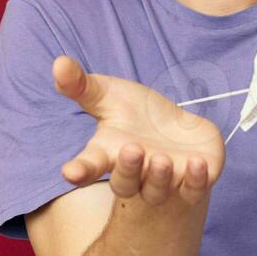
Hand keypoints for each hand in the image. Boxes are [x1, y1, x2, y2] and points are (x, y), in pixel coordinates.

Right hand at [52, 55, 225, 205]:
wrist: (176, 128)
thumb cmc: (135, 113)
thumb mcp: (108, 94)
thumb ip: (81, 85)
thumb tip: (58, 63)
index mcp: (108, 154)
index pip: (89, 166)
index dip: (79, 170)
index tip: (70, 172)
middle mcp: (135, 174)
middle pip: (125, 183)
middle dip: (128, 169)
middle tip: (132, 149)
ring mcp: (164, 182)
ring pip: (157, 191)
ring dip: (159, 177)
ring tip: (161, 159)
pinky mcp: (194, 181)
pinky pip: (194, 190)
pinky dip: (196, 181)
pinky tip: (198, 163)